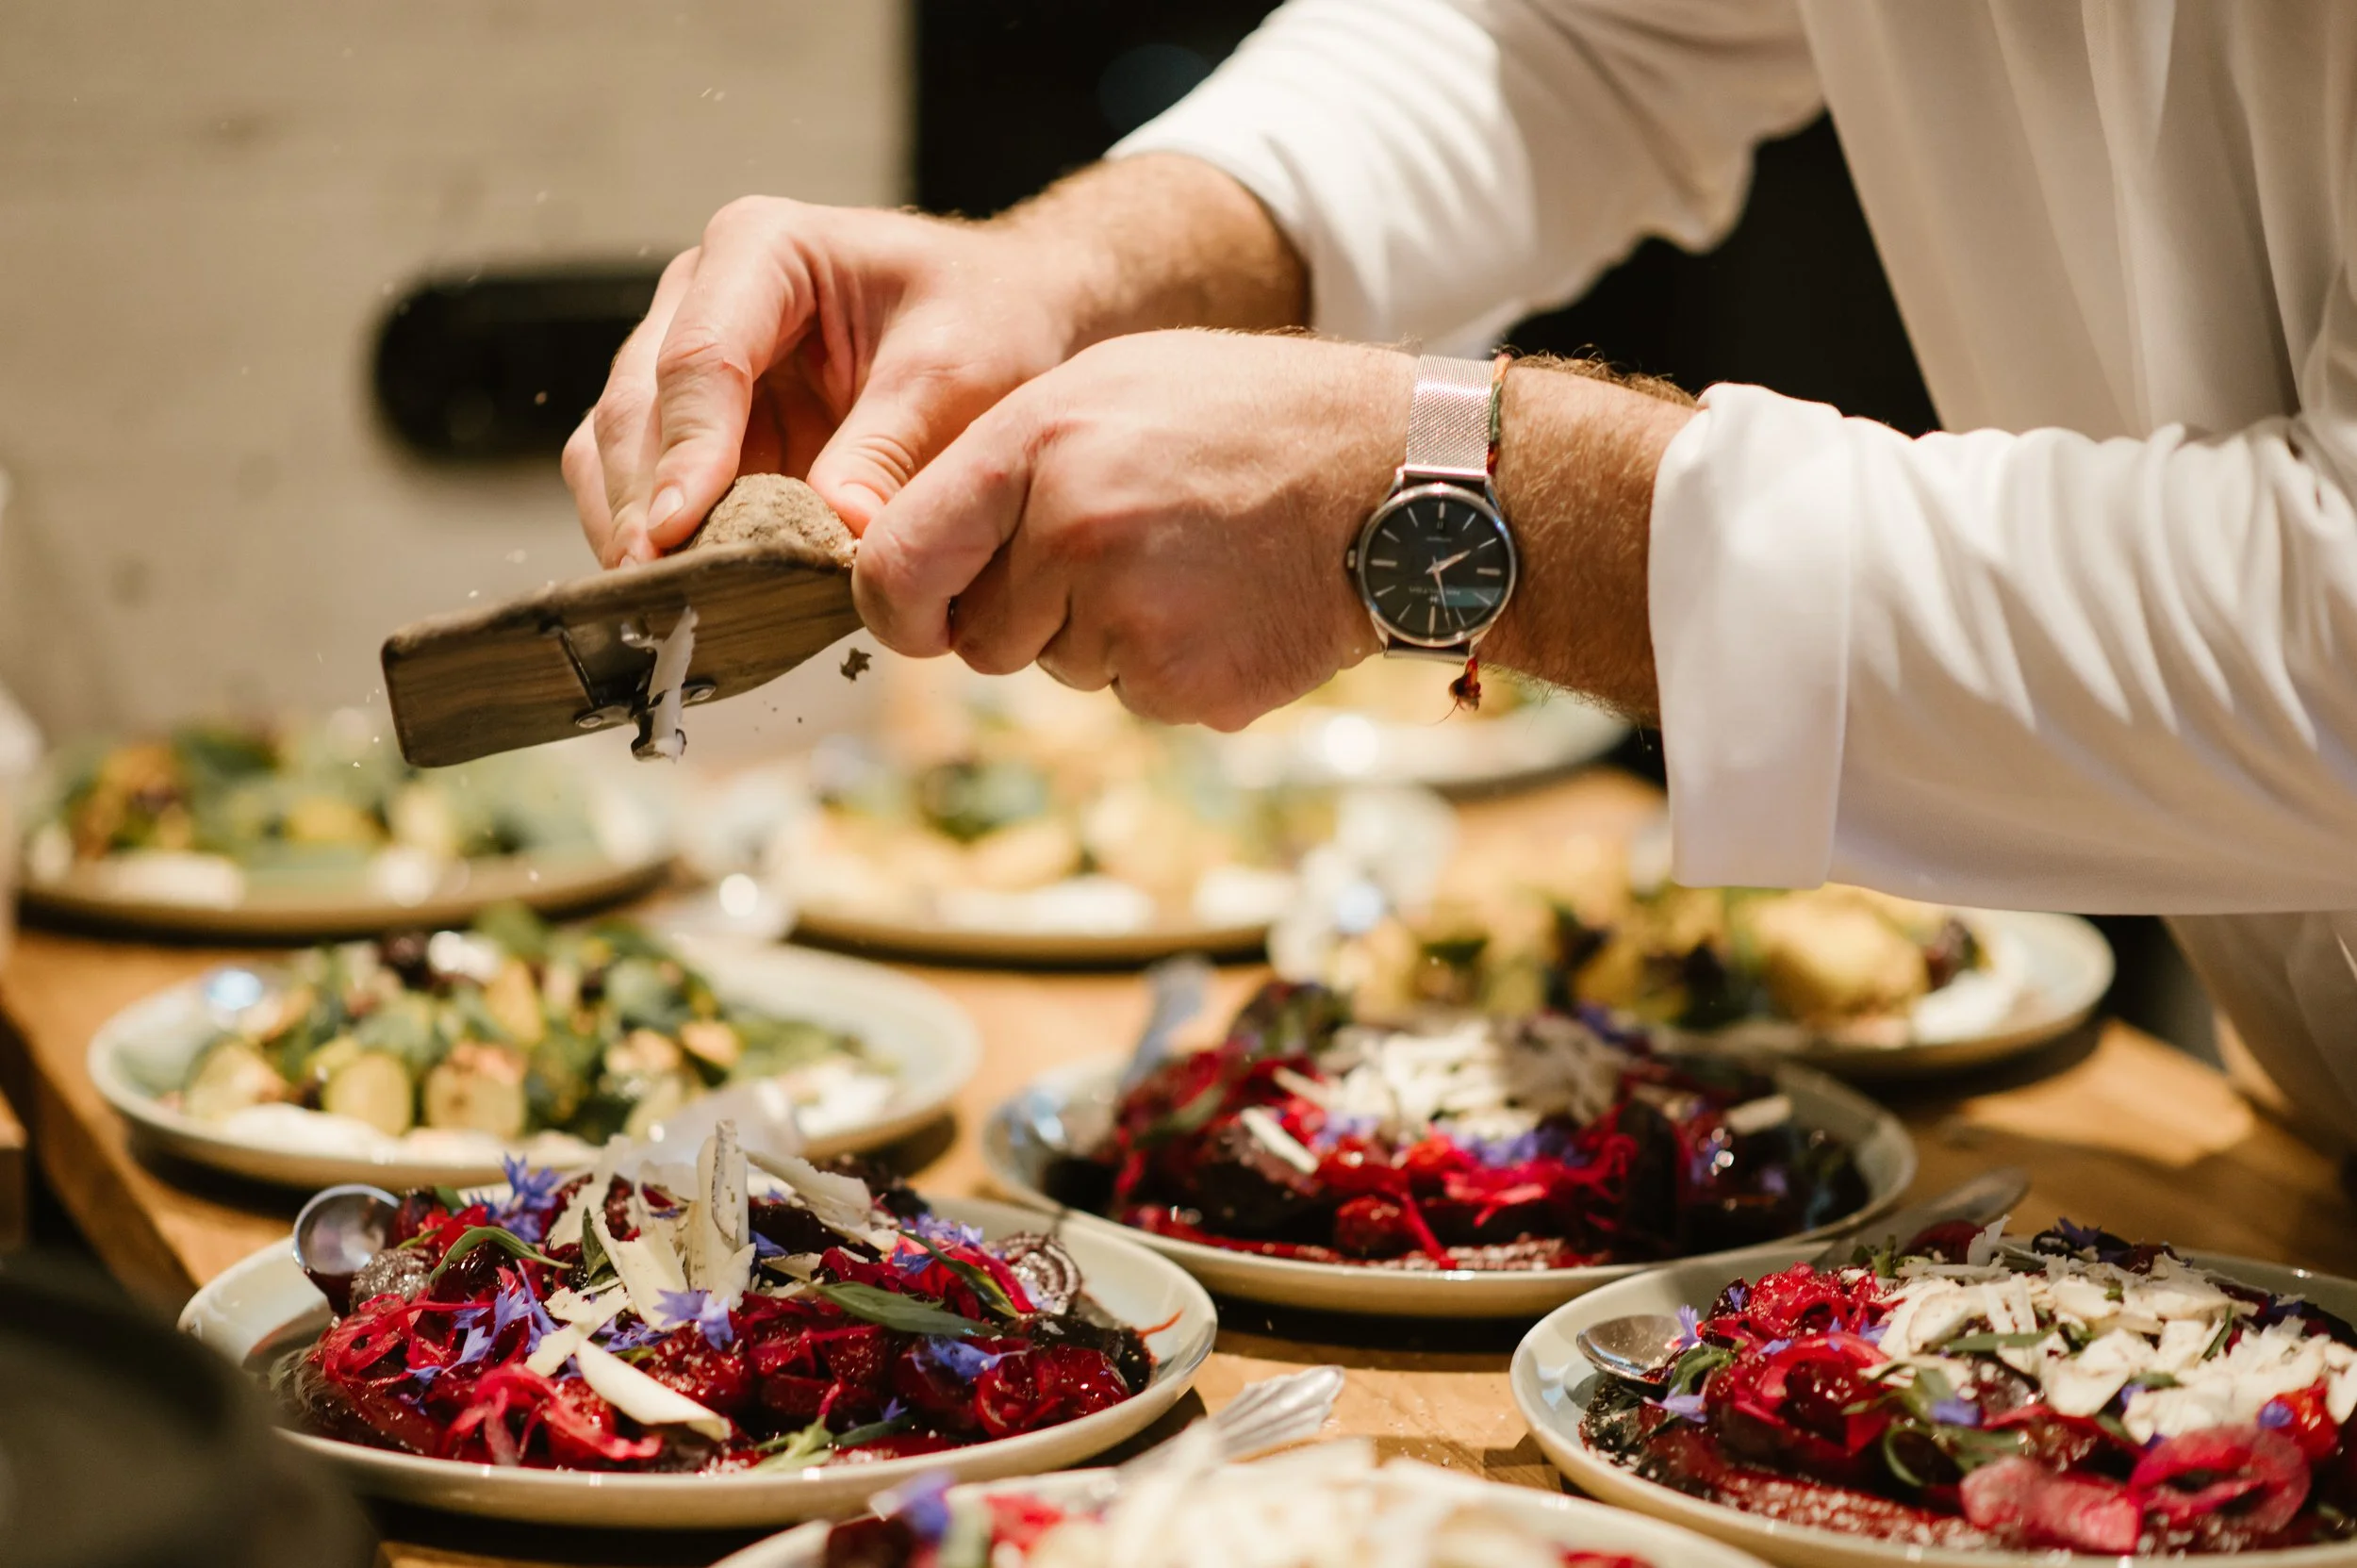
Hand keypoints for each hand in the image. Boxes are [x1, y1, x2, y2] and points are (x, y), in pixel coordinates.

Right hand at [562, 199, 1079, 565]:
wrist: (1000, 319)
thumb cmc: (983, 321)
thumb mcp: (957, 373)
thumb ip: (889, 448)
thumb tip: (835, 529)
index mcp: (761, 249)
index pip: (701, 357)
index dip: (685, 451)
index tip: (678, 530)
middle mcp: (700, 294)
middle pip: (636, 405)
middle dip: (644, 502)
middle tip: (660, 591)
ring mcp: (682, 358)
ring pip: (613, 447)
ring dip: (633, 527)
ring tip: (665, 603)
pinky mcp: (691, 423)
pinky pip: (640, 484)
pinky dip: (655, 538)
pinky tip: (686, 591)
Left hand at [855, 330, 1410, 730]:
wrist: (1397, 480)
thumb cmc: (1242, 419)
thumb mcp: (1106, 390)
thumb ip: (997, 470)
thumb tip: (910, 565)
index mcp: (1037, 450)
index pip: (895, 568)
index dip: (894, 605)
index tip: (913, 613)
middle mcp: (1075, 539)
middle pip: (979, 638)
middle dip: (1022, 611)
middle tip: (1113, 548)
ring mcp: (1135, 622)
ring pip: (1059, 667)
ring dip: (1101, 633)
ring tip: (1186, 560)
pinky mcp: (1189, 690)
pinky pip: (1131, 697)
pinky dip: (1165, 663)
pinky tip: (1222, 602)